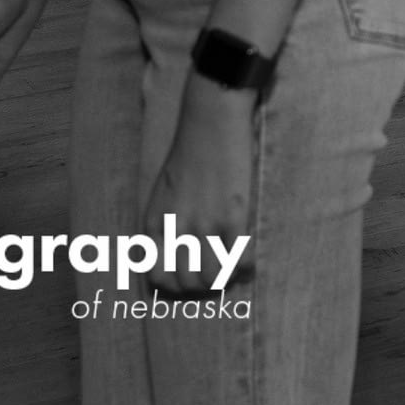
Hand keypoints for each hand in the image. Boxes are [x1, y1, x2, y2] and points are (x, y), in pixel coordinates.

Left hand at [144, 79, 256, 295]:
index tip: (194, 277)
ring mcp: (204, 226)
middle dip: (204, 283)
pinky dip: (245, 265)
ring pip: (212, 277)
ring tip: (236, 266)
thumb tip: (181, 253)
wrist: (211, 120)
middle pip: (187, 282)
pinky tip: (249, 257)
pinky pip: (238, 259)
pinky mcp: (232, 217)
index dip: (178, 285)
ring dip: (226, 276)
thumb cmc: (189, 151)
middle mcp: (176, 230)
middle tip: (220, 272)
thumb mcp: (164, 191)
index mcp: (154, 224)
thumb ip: (167, 223)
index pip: (158, 277)